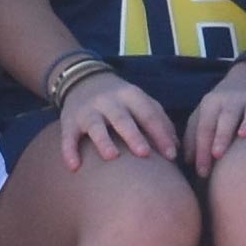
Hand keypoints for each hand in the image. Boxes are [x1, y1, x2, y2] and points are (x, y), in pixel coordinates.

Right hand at [50, 73, 175, 165]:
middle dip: (134, 135)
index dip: (161, 134)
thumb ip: (158, 120)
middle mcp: (109, 101)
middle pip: (122, 119)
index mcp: (131, 96)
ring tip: (111, 157)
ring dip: (103, 141)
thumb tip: (176, 148)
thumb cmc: (120, 99)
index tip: (172, 156)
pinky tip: (74, 167)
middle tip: (145, 154)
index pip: (148, 114)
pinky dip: (69, 151)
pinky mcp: (69, 121)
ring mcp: (88, 111)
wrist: (82, 79)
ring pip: (95, 126)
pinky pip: (68, 137)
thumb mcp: (140, 101)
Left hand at [184, 69, 245, 167]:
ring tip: (245, 135)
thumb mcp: (204, 115)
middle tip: (217, 154)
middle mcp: (233, 98)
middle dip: (221, 135)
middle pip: (226, 117)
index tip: (201, 172)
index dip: (201, 148)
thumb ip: (194, 136)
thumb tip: (187, 161)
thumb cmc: (222, 107)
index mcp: (212, 103)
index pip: (204, 127)